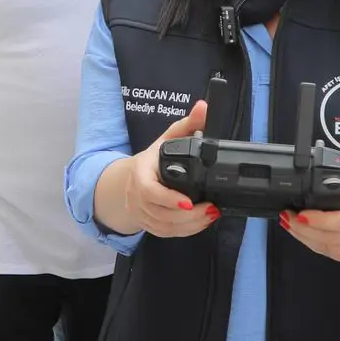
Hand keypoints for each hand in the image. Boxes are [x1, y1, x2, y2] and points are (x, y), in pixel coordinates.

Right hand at [124, 101, 220, 237]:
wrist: (129, 182)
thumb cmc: (152, 161)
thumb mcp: (166, 140)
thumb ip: (187, 125)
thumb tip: (204, 107)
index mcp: (140, 174)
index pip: (149, 191)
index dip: (168, 199)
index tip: (188, 202)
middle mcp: (137, 196)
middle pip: (161, 214)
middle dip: (188, 217)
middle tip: (211, 209)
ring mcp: (142, 213)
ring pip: (164, 227)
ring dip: (189, 225)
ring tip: (210, 215)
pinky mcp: (148, 225)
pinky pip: (166, 233)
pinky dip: (185, 231)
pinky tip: (201, 223)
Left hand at [278, 130, 339, 261]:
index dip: (321, 221)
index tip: (300, 213)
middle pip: (334, 238)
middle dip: (306, 229)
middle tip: (287, 216)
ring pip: (330, 249)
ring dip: (306, 237)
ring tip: (289, 222)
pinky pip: (332, 254)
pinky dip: (313, 244)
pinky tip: (301, 232)